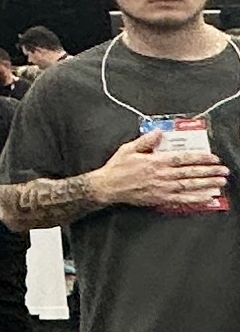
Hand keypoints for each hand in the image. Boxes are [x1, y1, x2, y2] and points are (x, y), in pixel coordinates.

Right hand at [93, 128, 229, 210]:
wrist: (108, 187)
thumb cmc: (117, 168)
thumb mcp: (128, 149)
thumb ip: (146, 140)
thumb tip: (160, 132)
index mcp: (155, 162)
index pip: (183, 159)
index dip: (200, 158)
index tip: (213, 157)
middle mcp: (162, 175)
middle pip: (190, 173)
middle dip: (209, 171)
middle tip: (223, 170)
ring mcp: (162, 189)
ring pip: (190, 186)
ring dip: (207, 184)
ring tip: (220, 182)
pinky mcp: (161, 199)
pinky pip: (182, 200)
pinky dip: (196, 199)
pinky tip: (207, 198)